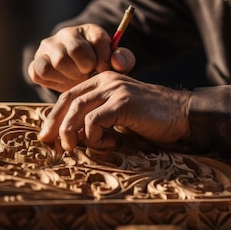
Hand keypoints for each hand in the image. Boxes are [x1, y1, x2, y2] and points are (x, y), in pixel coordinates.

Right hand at [27, 24, 135, 92]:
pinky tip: (63, 81)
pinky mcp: (35, 64)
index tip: (104, 69)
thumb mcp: (115, 64)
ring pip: (58, 61)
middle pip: (75, 50)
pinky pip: (40, 72)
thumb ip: (123, 60)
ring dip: (71, 76)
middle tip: (88, 74)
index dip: (104, 59)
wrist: (80, 79)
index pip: (98, 39)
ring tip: (77, 77)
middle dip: (86, 68)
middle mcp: (66, 34)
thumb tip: (116, 61)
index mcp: (89, 30)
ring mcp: (47, 48)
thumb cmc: (99, 70)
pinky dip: (53, 81)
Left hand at [38, 71, 191, 150]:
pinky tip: (112, 144)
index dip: (54, 116)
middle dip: (55, 125)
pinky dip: (96, 138)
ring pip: (77, 111)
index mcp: (103, 81)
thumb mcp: (120, 116)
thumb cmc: (152, 120)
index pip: (69, 96)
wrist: (183, 115)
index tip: (47, 135)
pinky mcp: (123, 103)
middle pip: (68, 101)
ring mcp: (115, 90)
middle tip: (50, 144)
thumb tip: (73, 136)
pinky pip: (94, 122)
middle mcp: (107, 81)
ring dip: (73, 134)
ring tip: (79, 148)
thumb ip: (98, 118)